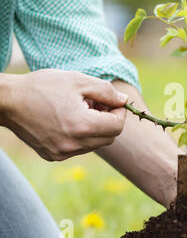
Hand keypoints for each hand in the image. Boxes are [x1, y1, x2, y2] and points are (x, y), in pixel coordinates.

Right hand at [0, 69, 127, 160]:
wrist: (8, 101)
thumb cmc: (43, 87)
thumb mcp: (79, 80)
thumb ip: (106, 91)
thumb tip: (124, 101)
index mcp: (81, 126)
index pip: (118, 126)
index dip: (120, 112)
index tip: (112, 100)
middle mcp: (73, 145)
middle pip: (109, 137)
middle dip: (108, 119)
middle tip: (95, 102)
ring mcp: (62, 153)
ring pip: (95, 144)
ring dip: (96, 128)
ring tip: (80, 109)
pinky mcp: (53, 156)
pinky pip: (79, 148)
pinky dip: (81, 135)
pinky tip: (68, 120)